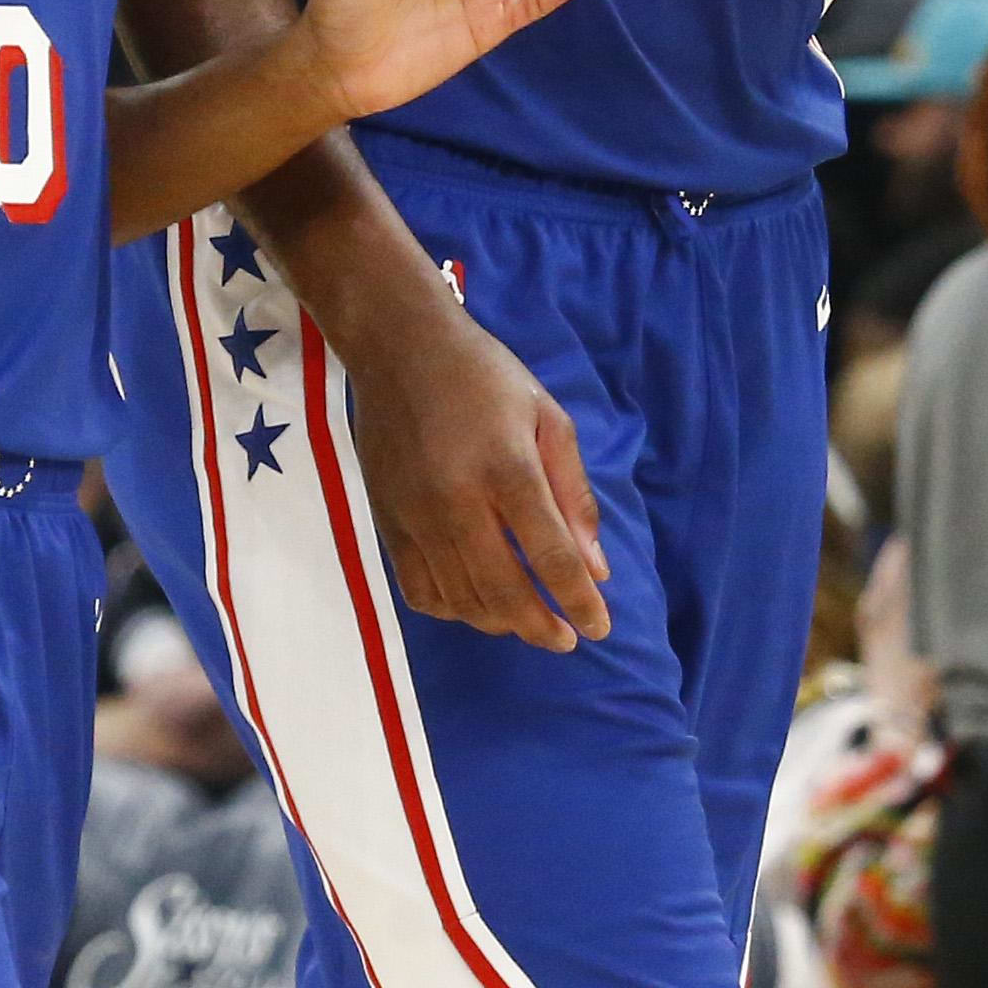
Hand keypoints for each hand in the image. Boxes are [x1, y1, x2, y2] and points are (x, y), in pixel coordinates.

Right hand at [338, 298, 609, 650]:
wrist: (399, 348)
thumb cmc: (485, 378)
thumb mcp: (548, 419)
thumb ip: (574, 496)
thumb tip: (595, 569)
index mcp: (508, 469)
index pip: (551, 556)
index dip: (579, 602)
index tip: (599, 627)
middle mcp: (458, 502)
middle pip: (504, 592)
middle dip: (541, 627)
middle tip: (565, 639)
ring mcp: (416, 517)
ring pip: (462, 599)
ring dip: (501, 622)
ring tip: (526, 621)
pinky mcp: (388, 523)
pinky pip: (420, 590)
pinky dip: (452, 609)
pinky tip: (475, 603)